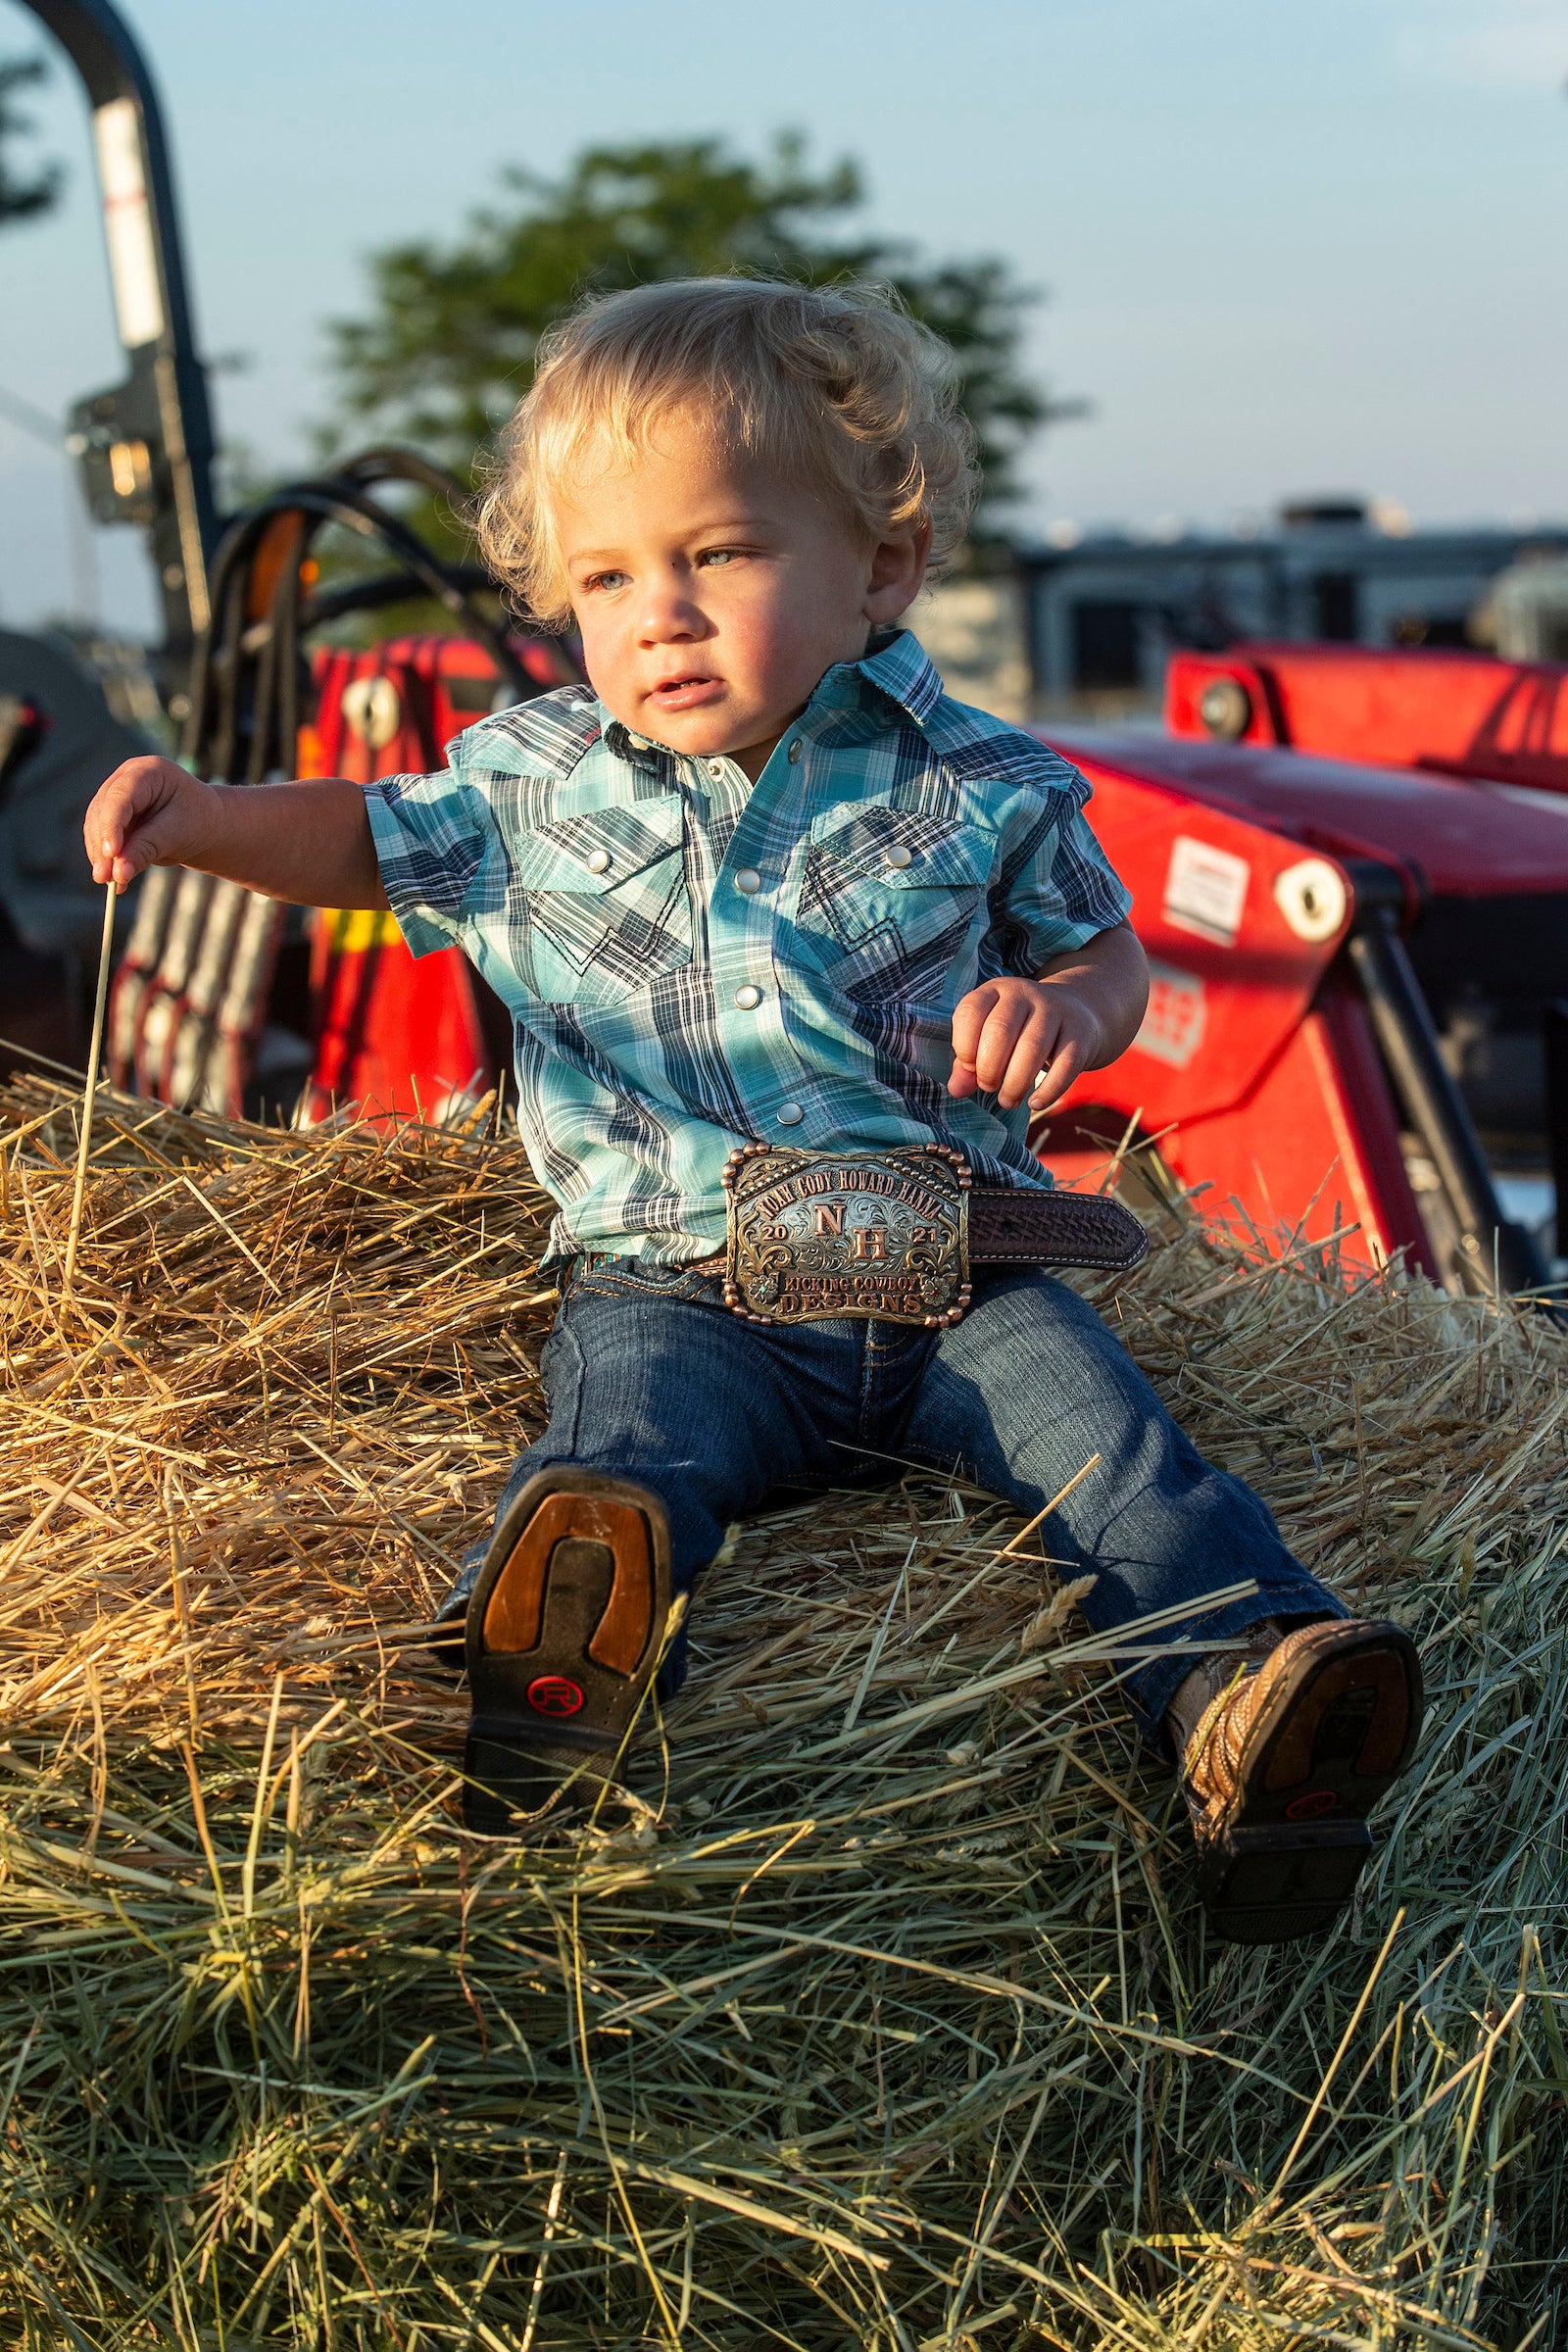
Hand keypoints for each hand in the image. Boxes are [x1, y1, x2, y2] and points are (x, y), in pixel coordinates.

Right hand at [86, 756, 216, 891]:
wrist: (205, 823)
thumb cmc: (198, 821)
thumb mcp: (179, 833)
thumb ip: (148, 848)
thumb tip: (119, 872)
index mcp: (148, 771)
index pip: (120, 796)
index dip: (112, 825)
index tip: (111, 854)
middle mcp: (126, 778)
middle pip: (103, 811)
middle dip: (102, 845)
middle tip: (105, 877)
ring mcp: (116, 796)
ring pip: (96, 825)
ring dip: (100, 855)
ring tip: (110, 882)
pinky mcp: (113, 816)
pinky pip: (101, 837)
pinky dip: (106, 859)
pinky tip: (114, 880)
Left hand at [947, 975, 1102, 1113]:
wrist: (1076, 1014)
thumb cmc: (1021, 1031)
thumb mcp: (990, 1037)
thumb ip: (968, 1062)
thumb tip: (956, 1089)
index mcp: (996, 990)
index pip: (971, 1011)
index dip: (964, 1046)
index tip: (968, 1068)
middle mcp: (1025, 994)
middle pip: (1000, 1030)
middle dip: (989, 1068)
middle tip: (989, 1086)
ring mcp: (1055, 1010)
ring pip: (1032, 1048)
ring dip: (1015, 1083)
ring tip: (1007, 1100)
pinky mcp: (1080, 1033)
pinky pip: (1065, 1065)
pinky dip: (1048, 1090)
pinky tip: (1035, 1102)